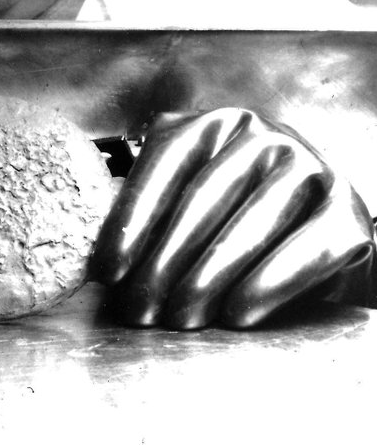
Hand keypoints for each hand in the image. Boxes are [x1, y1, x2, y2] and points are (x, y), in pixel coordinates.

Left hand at [91, 108, 375, 328]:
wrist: (321, 233)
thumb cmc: (236, 220)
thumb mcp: (191, 202)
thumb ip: (152, 215)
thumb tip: (98, 266)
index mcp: (211, 125)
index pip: (163, 165)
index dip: (130, 221)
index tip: (106, 272)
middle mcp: (261, 135)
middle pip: (200, 200)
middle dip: (162, 262)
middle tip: (138, 311)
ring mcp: (309, 166)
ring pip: (247, 227)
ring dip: (206, 279)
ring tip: (179, 319)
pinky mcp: (346, 210)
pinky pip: (302, 250)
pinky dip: (266, 285)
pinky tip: (236, 314)